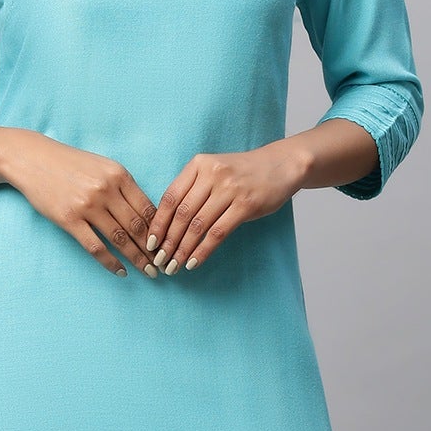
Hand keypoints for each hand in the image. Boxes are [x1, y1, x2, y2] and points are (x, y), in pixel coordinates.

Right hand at [3, 130, 159, 276]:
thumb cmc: (71, 164)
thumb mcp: (103, 166)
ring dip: (137, 258)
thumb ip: (123, 187)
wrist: (33, 159)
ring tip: (148, 272)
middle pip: (138, 226)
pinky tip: (121, 271)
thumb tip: (147, 215)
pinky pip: (95, 247)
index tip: (168, 244)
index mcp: (119, 175)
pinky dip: (110, 262)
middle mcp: (106, 190)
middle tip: (164, 264)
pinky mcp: (69, 219)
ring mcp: (87, 205)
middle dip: (153, 249)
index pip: (148, 208)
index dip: (161, 230)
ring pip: (120, 238)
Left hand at [149, 142, 304, 272]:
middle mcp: (212, 175)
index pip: (170, 198)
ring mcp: (229, 189)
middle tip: (160, 261)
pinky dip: (203, 250)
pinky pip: (218, 233)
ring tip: (174, 266)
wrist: (280, 165)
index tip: (150, 243)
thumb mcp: (213, 171)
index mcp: (198, 165)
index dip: (158, 223)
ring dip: (183, 250)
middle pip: (182, 214)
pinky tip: (193, 262)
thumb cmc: (242, 173)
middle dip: (168, 241)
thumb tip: (166, 224)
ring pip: (198, 226)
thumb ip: (192, 189)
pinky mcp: (245, 205)